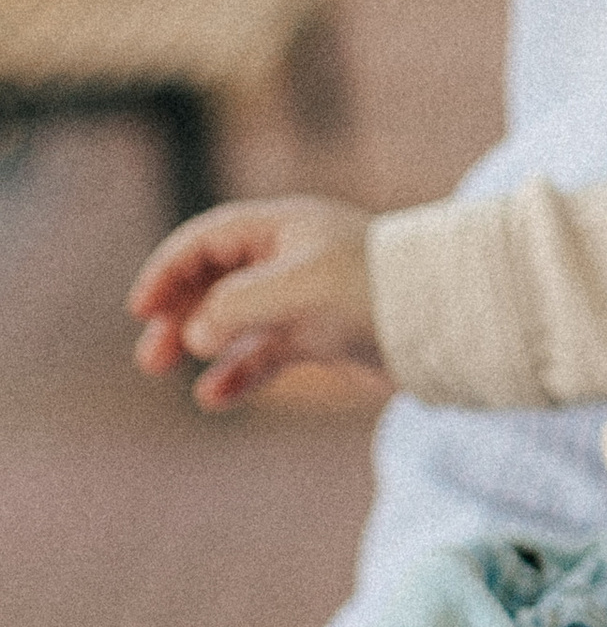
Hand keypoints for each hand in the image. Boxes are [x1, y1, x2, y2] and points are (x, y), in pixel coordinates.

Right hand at [127, 195, 390, 411]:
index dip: (169, 270)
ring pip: (236, 319)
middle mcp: (290, 259)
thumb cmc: (374, 289)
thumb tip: (194, 332)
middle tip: (150, 354)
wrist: (446, 320)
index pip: (208, 240)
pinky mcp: (324, 337)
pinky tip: (215, 398)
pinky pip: (267, 353)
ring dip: (200, 342)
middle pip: (215, 280)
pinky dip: (238, 372)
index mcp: (283, 228)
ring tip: (167, 370)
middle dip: (177, 311)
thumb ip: (235, 306)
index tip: (141, 308)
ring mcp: (305, 300)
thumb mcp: (297, 288)